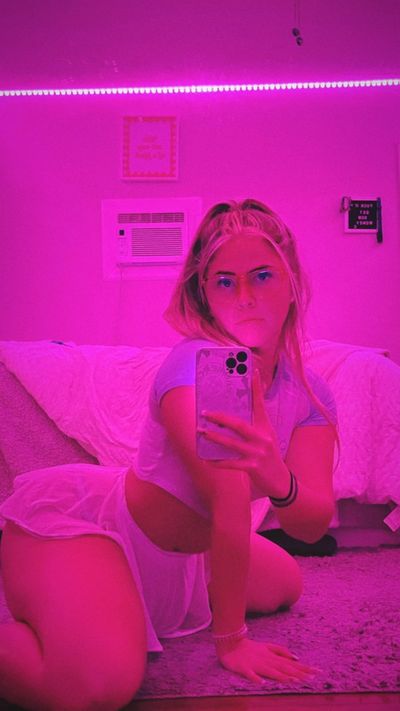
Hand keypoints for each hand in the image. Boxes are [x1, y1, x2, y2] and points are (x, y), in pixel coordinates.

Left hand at [198, 369, 288, 496]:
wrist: (280, 481)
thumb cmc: (268, 455)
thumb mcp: (266, 437)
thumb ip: (254, 424)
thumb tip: (233, 412)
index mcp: (266, 427)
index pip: (260, 404)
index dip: (256, 388)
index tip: (252, 371)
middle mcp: (263, 438)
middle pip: (239, 424)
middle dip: (220, 418)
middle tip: (205, 412)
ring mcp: (257, 453)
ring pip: (231, 443)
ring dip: (214, 437)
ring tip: (201, 431)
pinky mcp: (252, 468)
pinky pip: (230, 463)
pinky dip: (216, 462)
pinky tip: (206, 460)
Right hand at [217, 637, 320, 684]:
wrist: (231, 644)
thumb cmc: (251, 648)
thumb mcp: (268, 647)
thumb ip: (281, 651)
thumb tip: (297, 658)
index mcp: (273, 657)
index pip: (291, 664)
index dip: (304, 668)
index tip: (318, 672)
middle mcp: (267, 661)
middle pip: (285, 668)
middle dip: (299, 673)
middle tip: (312, 678)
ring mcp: (256, 665)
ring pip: (271, 672)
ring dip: (282, 677)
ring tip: (293, 681)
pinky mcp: (244, 669)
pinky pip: (250, 674)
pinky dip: (256, 678)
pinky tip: (261, 683)